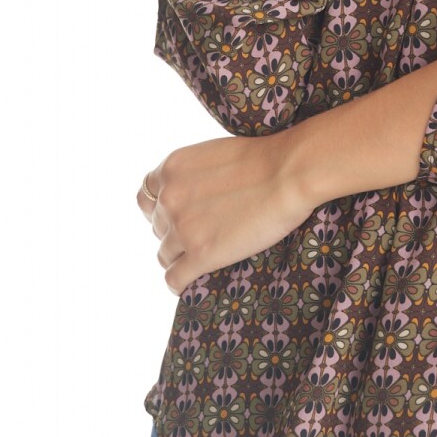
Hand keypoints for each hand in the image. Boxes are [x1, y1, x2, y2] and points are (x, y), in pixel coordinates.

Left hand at [136, 131, 319, 294]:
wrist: (289, 172)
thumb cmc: (265, 159)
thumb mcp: (214, 153)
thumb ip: (193, 174)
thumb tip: (193, 195)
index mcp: (171, 169)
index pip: (146, 197)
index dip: (161, 209)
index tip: (179, 215)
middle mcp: (169, 198)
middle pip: (158, 228)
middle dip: (177, 232)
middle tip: (205, 233)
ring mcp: (182, 228)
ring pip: (165, 256)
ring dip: (182, 257)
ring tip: (206, 257)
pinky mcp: (201, 255)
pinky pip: (175, 280)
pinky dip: (181, 283)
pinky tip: (195, 280)